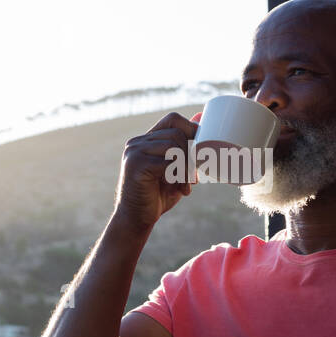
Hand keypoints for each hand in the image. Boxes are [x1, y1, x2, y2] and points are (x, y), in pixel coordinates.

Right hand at [112, 111, 200, 233]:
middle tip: (194, 178)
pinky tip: (180, 189)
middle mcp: (138, 142)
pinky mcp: (136, 166)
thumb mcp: (177, 169)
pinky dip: (180, 176)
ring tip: (186, 185)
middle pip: (177, 133)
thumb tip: (201, 117)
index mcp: (146, 140)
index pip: (173, 119)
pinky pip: (168, 162)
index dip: (192, 131)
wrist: (136, 219)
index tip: (201, 152)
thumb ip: (186, 148)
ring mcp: (135, 153)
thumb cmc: (158, 195)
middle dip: (192, 156)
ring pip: (174, 146)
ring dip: (187, 168)